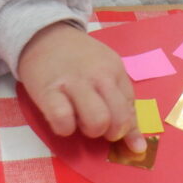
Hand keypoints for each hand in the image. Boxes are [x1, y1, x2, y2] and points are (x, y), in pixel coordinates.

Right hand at [17, 22, 146, 152]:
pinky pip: (63, 121)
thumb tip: (138, 147)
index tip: (114, 128)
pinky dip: (64, 128)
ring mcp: (74, 82)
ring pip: (97, 122)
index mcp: (115, 70)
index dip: (125, 126)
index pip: (132, 109)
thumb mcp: (105, 69)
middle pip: (119, 120)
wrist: (43, 34)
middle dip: (110, 132)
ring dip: (89, 130)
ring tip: (79, 120)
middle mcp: (99, 75)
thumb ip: (122, 102)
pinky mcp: (48, 91)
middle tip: (96, 124)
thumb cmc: (77, 57)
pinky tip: (61, 118)